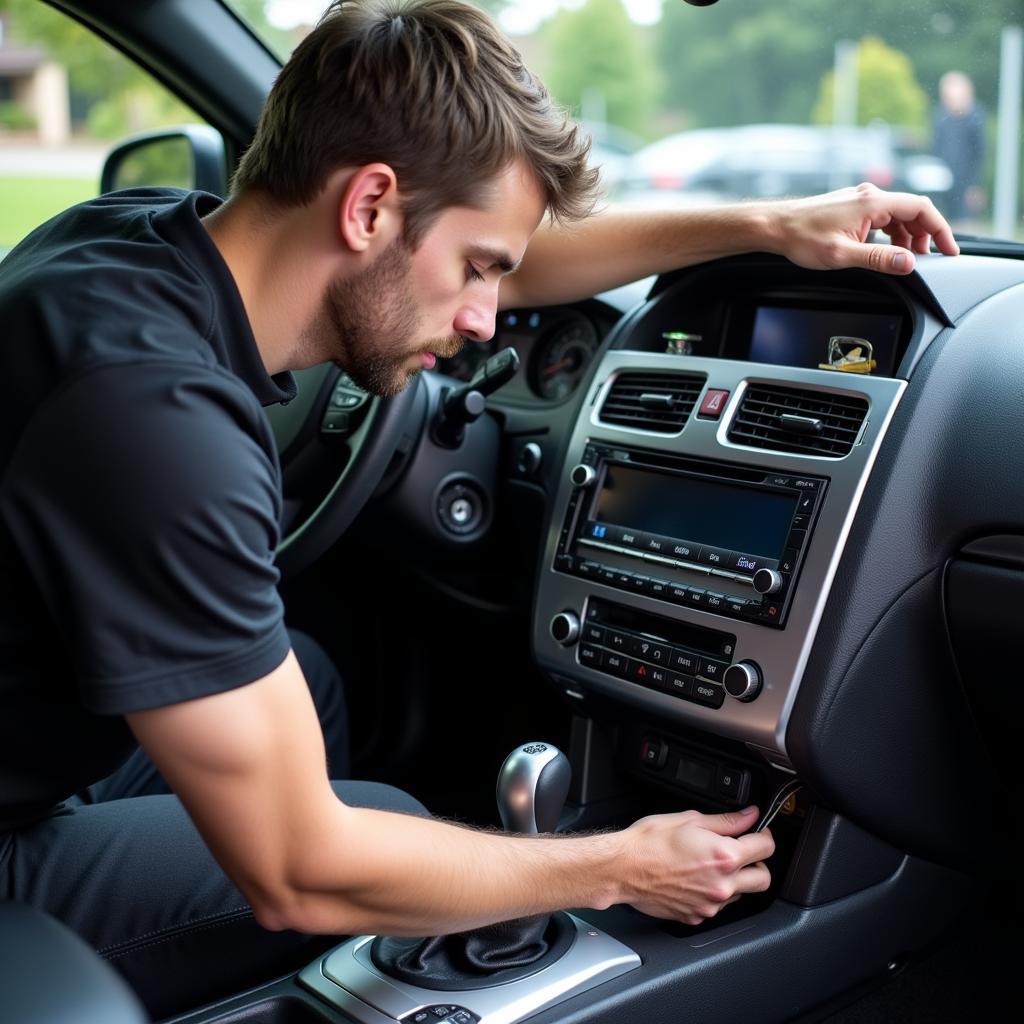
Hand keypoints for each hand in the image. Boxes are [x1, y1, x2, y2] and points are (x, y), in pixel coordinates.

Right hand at [618, 805, 774, 925]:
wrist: (622, 868)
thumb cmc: (649, 842)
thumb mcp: (689, 820)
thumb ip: (726, 821)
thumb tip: (749, 816)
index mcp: (724, 857)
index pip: (766, 848)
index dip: (764, 835)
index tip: (758, 832)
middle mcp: (722, 885)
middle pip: (763, 879)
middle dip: (758, 863)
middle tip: (742, 851)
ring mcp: (710, 905)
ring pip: (741, 894)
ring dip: (735, 880)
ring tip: (709, 864)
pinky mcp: (696, 916)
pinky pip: (717, 906)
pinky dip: (712, 892)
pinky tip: (694, 878)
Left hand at [772, 182, 958, 275]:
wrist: (775, 227)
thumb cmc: (801, 238)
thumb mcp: (842, 255)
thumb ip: (879, 259)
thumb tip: (908, 263)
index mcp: (873, 203)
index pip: (921, 209)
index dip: (941, 230)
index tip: (950, 249)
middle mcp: (870, 196)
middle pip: (912, 212)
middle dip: (925, 235)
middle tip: (928, 259)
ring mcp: (860, 201)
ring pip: (897, 216)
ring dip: (907, 236)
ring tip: (907, 258)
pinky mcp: (852, 208)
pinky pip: (882, 218)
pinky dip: (891, 234)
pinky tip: (886, 250)